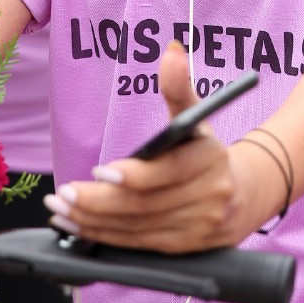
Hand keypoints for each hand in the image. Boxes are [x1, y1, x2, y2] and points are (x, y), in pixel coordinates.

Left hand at [44, 43, 279, 251]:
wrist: (242, 196)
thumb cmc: (206, 151)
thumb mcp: (196, 117)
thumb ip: (179, 87)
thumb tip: (171, 53)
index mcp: (211, 161)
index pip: (168, 172)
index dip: (134, 176)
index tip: (100, 170)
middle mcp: (208, 198)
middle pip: (145, 206)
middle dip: (99, 202)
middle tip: (64, 193)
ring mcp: (196, 229)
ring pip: (136, 230)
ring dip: (93, 222)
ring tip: (61, 209)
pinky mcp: (182, 249)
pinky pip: (137, 245)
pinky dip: (103, 237)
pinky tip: (78, 226)